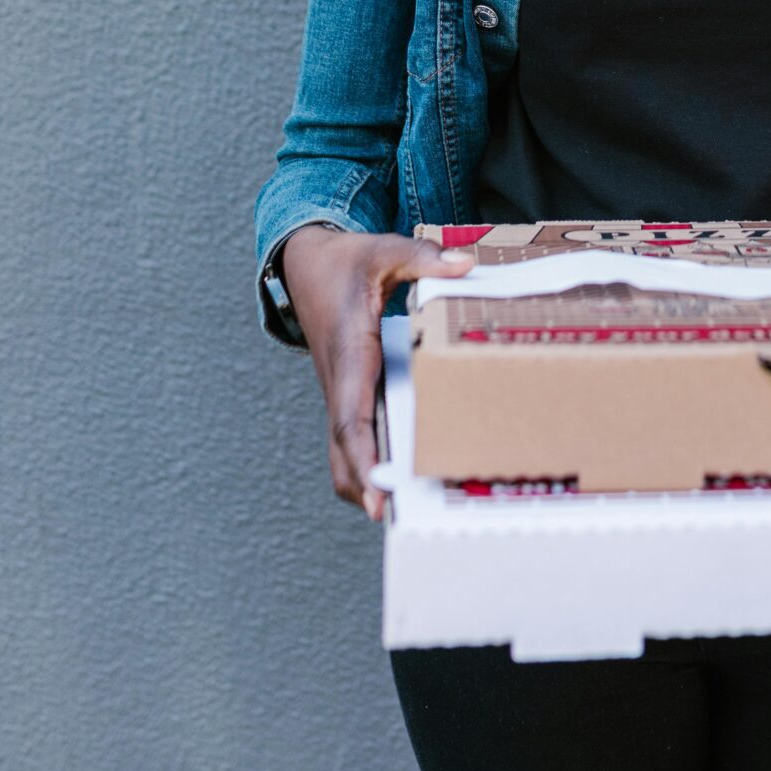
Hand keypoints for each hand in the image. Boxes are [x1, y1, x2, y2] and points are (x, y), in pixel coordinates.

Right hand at [279, 226, 472, 522]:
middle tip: (401, 520)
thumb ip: (422, 258)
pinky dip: (366, 462)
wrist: (306, 266)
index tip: (376, 497)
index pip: (350, 417)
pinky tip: (397, 475)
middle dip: (364, 488)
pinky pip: (352, 436)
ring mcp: (341, 391)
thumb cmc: (346, 263)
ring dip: (363, 481)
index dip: (363, 458)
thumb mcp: (384, 250)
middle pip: (343, 450)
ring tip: (406, 509)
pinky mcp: (348, 392)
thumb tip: (465, 264)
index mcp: (350, 353)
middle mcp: (341, 382)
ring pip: (343, 450)